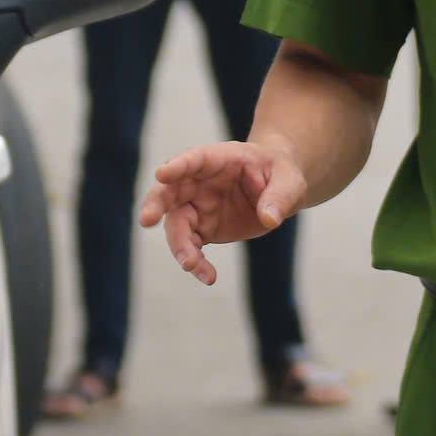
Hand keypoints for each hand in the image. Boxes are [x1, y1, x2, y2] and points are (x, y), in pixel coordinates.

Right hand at [137, 140, 304, 286]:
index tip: (162, 173)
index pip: (195, 159)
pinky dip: (196, 263)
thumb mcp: (289, 180)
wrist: (276, 188)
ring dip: (179, 246)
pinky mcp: (202, 229)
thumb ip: (279, 196)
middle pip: (169, 191)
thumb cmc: (279, 174)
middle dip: (156, 204)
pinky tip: (207, 276)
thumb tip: (269, 218)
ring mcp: (197, 207)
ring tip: (191, 265)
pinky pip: (191, 247)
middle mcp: (199, 182)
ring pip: (177, 226)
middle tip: (146, 220)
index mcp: (219, 159)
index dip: (178, 166)